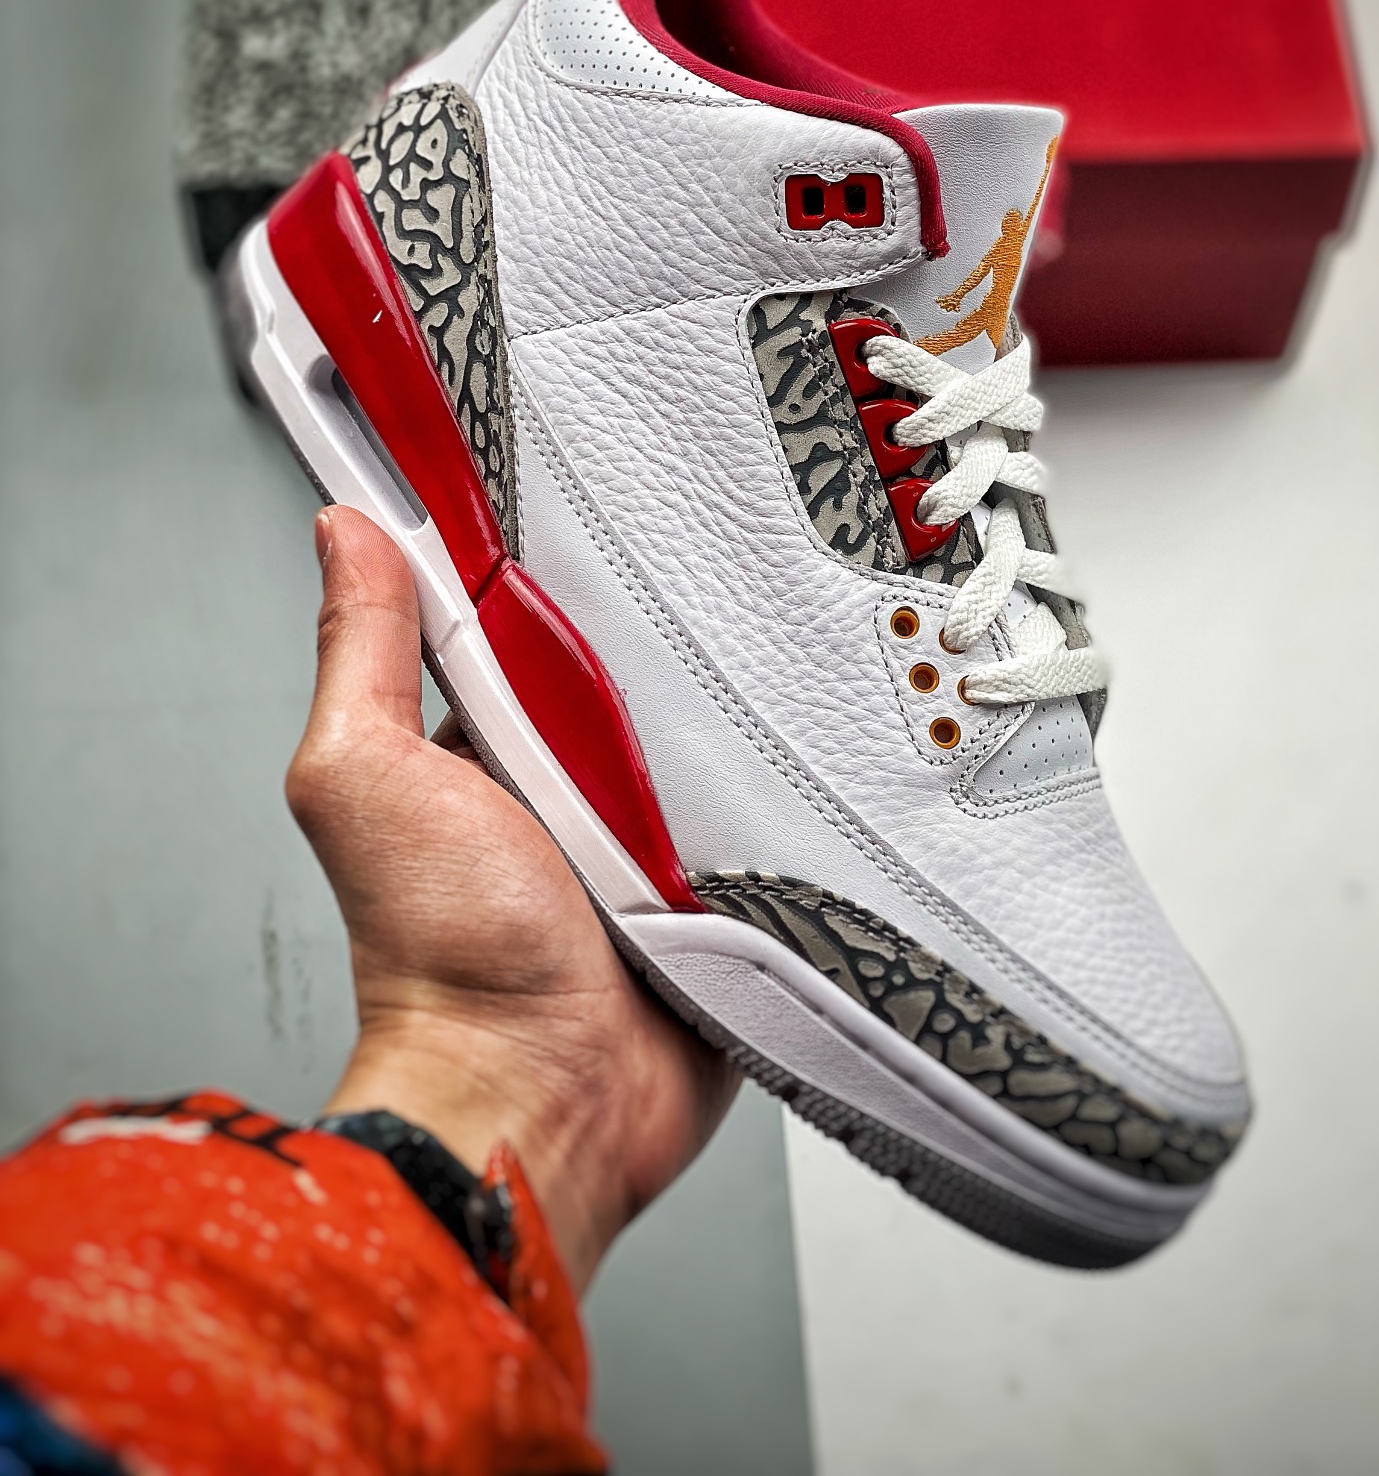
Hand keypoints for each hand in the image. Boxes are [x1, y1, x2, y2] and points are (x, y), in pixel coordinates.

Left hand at [285, 506, 737, 1290]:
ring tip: (760, 681)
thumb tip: (345, 532)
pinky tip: (799, 766)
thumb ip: (361, 655)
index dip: (562, 579)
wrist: (542, 1098)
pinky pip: (771, 820)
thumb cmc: (440, 956)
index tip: (599, 513)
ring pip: (716, 743)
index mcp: (488, 751)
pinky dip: (783, 801)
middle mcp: (572, 793)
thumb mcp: (368, 776)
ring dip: (734, 726)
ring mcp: (654, 844)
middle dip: (669, 647)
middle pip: (639, 679)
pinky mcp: (725, 893)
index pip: (535, 628)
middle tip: (699, 611)